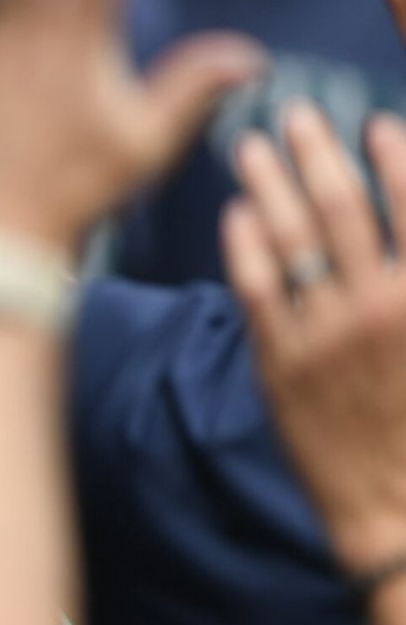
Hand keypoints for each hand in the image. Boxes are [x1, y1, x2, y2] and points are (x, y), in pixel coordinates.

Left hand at [224, 106, 405, 571]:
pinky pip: (256, 292)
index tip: (378, 123)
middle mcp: (380, 310)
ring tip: (252, 146)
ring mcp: (325, 337)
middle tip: (296, 114)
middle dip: (319, 155)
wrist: (395, 510)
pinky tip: (236, 213)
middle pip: (344, 210)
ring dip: (270, 185)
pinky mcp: (280, 367)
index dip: (396, 160)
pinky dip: (244, 246)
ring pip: (292, 241)